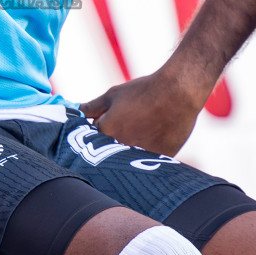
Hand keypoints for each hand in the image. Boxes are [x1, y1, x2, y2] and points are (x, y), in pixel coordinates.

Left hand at [80, 69, 207, 155]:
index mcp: (106, 132)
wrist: (178, 92)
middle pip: (109, 155)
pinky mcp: (160, 159)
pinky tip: (153, 142)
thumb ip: (93, 107)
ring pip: (129, 161)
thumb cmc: (143, 91)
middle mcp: (121, 148)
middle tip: (123, 134)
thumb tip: (77, 111)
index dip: (96, 135)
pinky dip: (148, 158)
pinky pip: (149, 164)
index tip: (102, 132)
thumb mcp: (113, 95)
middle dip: (110, 149)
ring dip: (128, 155)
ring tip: (139, 137)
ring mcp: (141, 156)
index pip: (91, 142)